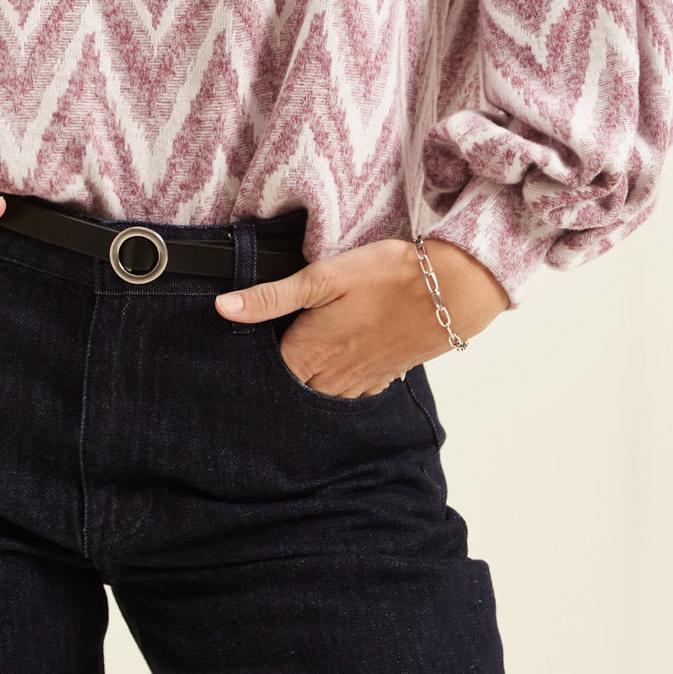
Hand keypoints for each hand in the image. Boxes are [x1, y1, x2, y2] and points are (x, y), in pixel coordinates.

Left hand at [214, 235, 509, 397]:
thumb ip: (271, 297)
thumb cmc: (385, 277)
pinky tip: (336, 369)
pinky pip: (350, 394)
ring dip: (307, 385)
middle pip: (291, 391)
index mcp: (309, 353)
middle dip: (277, 381)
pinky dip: (337, 386)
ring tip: (297, 366)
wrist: (448, 293)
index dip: (251, 368)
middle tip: (262, 365)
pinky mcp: (383, 377)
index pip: (266, 376)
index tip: (235, 362)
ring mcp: (359, 381)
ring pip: (320, 396)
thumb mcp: (323, 277)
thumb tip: (224, 308)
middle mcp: (331, 377)